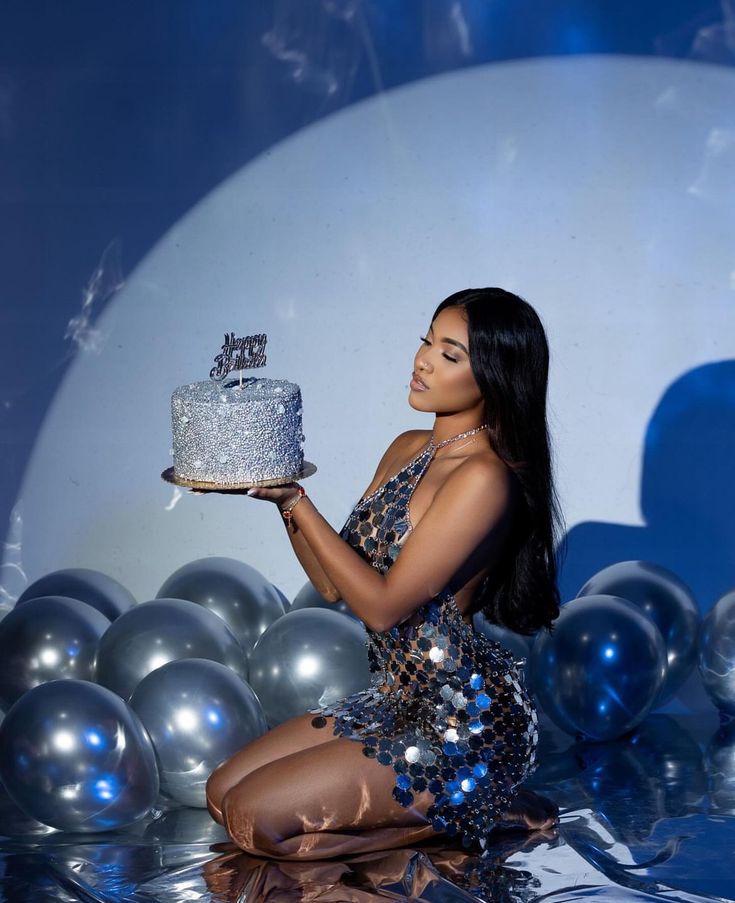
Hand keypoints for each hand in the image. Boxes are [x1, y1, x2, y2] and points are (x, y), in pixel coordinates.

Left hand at [186, 481, 302, 508]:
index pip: (222, 489)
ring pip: (226, 482)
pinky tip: (220, 473)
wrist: (291, 495)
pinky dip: (225, 475)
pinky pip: (235, 477)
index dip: (208, 489)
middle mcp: (242, 486)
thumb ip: (261, 492)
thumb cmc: (283, 493)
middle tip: (188, 485)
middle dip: (205, 485)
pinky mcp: (252, 479)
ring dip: (213, 481)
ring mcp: (246, 483)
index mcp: (244, 488)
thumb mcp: (273, 492)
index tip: (193, 489)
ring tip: (198, 479)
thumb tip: (248, 491)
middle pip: (220, 486)